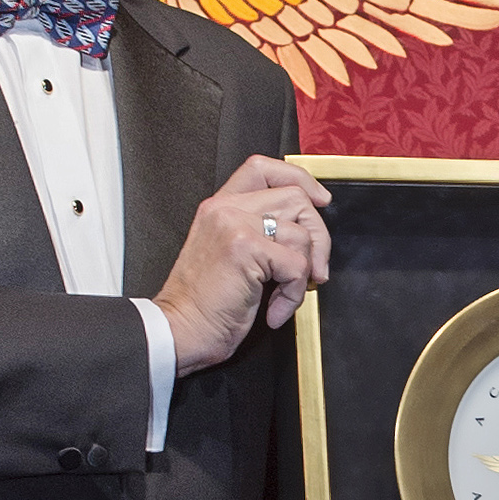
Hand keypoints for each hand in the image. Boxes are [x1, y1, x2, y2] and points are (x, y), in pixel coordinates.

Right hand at [155, 157, 332, 374]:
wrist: (179, 331)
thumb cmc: (204, 304)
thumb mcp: (228, 254)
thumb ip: (257, 232)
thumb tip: (306, 230)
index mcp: (219, 207)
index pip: (263, 168)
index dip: (299, 179)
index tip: (319, 201)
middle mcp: (225, 208)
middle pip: (296, 198)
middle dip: (318, 237)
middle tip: (314, 271)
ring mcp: (235, 224)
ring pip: (301, 233)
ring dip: (304, 273)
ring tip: (284, 296)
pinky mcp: (246, 248)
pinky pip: (296, 265)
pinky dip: (294, 295)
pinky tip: (274, 311)